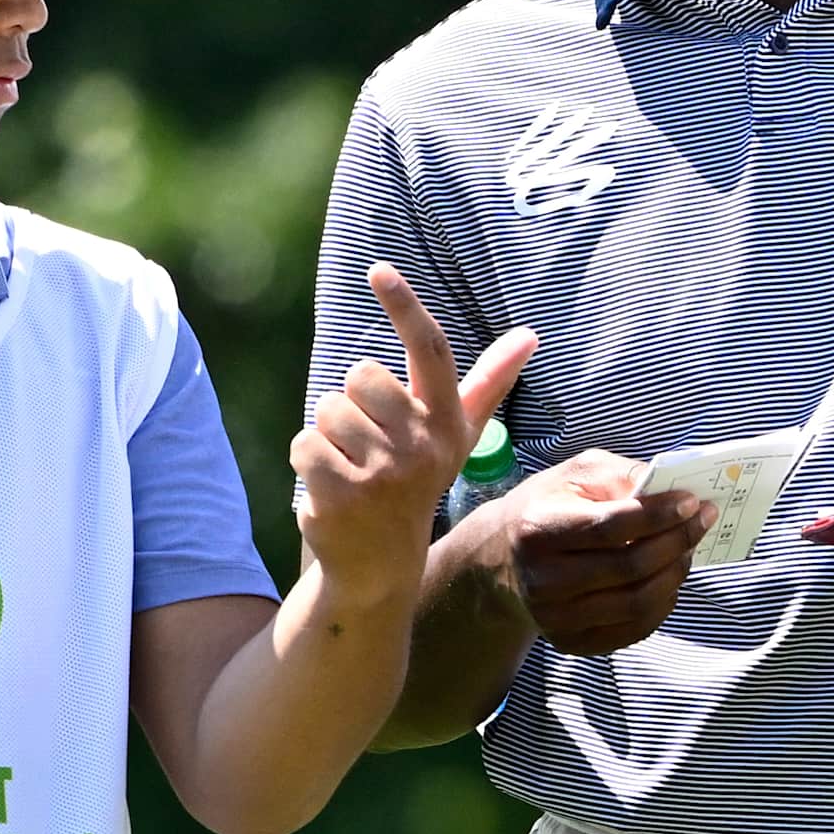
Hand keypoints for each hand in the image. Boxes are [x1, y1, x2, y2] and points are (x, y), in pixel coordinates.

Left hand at [291, 266, 537, 610]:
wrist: (382, 564)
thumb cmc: (415, 481)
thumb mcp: (454, 434)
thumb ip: (488, 382)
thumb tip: (530, 335)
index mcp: (449, 426)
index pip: (431, 353)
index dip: (406, 307)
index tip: (379, 269)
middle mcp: (425, 448)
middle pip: (361, 376)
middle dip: (352, 405)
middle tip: (369, 446)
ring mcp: (385, 474)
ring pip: (327, 410)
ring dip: (327, 436)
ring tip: (351, 470)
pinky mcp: (344, 495)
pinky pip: (303, 444)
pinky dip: (307, 463)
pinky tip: (331, 490)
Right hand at [494, 450, 712, 655]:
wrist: (503, 560)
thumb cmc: (548, 509)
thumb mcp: (574, 476)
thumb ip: (621, 475)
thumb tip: (671, 489)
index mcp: (539, 530)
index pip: (611, 527)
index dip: (659, 515)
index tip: (692, 502)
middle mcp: (544, 580)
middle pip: (631, 567)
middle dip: (677, 542)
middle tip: (701, 522)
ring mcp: (557, 617)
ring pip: (639, 602)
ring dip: (676, 574)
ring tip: (687, 549)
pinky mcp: (573, 641)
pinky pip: (635, 628)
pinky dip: (663, 603)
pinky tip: (668, 579)